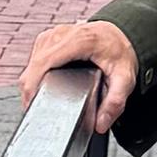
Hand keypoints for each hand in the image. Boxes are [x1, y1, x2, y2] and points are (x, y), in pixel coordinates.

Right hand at [20, 16, 137, 127]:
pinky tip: (45, 86)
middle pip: (33, 65)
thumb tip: (100, 124)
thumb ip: (115, 102)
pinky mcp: (48, 38)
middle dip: (32, 90)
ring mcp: (52, 34)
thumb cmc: (121, 54)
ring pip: (31, 63)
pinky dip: (35, 75)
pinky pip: (34, 59)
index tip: (33, 106)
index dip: (33, 86)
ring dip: (33, 83)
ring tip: (44, 100)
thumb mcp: (125, 79)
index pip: (43, 63)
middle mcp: (62, 33)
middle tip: (41, 111)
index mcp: (79, 40)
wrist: (121, 35)